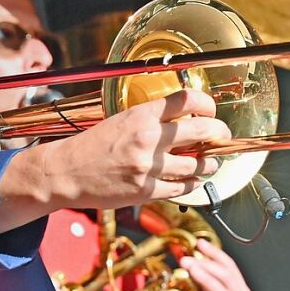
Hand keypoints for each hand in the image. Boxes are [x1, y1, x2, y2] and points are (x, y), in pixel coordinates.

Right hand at [40, 89, 230, 207]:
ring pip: (196, 164)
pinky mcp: (146, 190)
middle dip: (219, 132)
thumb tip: (184, 119)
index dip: (207, 103)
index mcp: (140, 116)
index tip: (211, 110)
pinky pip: (182, 188)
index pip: (187, 100)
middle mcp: (148, 139)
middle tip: (222, 135)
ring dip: (208, 163)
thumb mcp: (120, 120)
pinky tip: (193, 180)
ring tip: (209, 162)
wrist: (66, 172)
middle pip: (202, 130)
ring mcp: (148, 167)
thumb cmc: (91, 146)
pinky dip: (193, 184)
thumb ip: (151, 119)